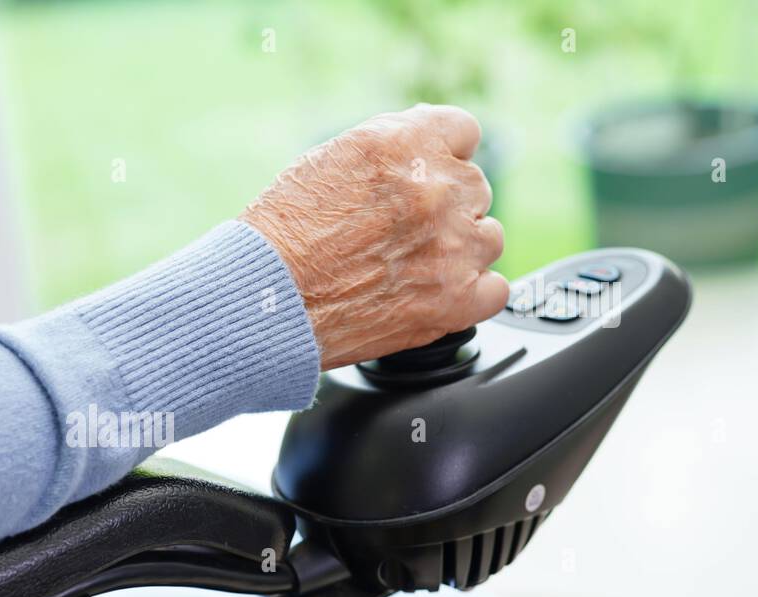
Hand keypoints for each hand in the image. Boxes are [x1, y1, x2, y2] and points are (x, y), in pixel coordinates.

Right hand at [241, 104, 506, 369]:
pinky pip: (496, 290)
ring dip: (460, 250)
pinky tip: (437, 296)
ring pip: (489, 238)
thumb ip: (389, 151)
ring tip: (412, 268)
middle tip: (402, 234)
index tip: (428, 178)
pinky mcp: (454, 302)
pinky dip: (472, 295)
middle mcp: (435, 189)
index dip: (443, 158)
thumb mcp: (328, 160)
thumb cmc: (279, 237)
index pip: (463, 133)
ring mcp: (452, 247)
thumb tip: (424, 152)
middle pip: (475, 188)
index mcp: (404, 143)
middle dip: (445, 207)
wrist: (262, 301)